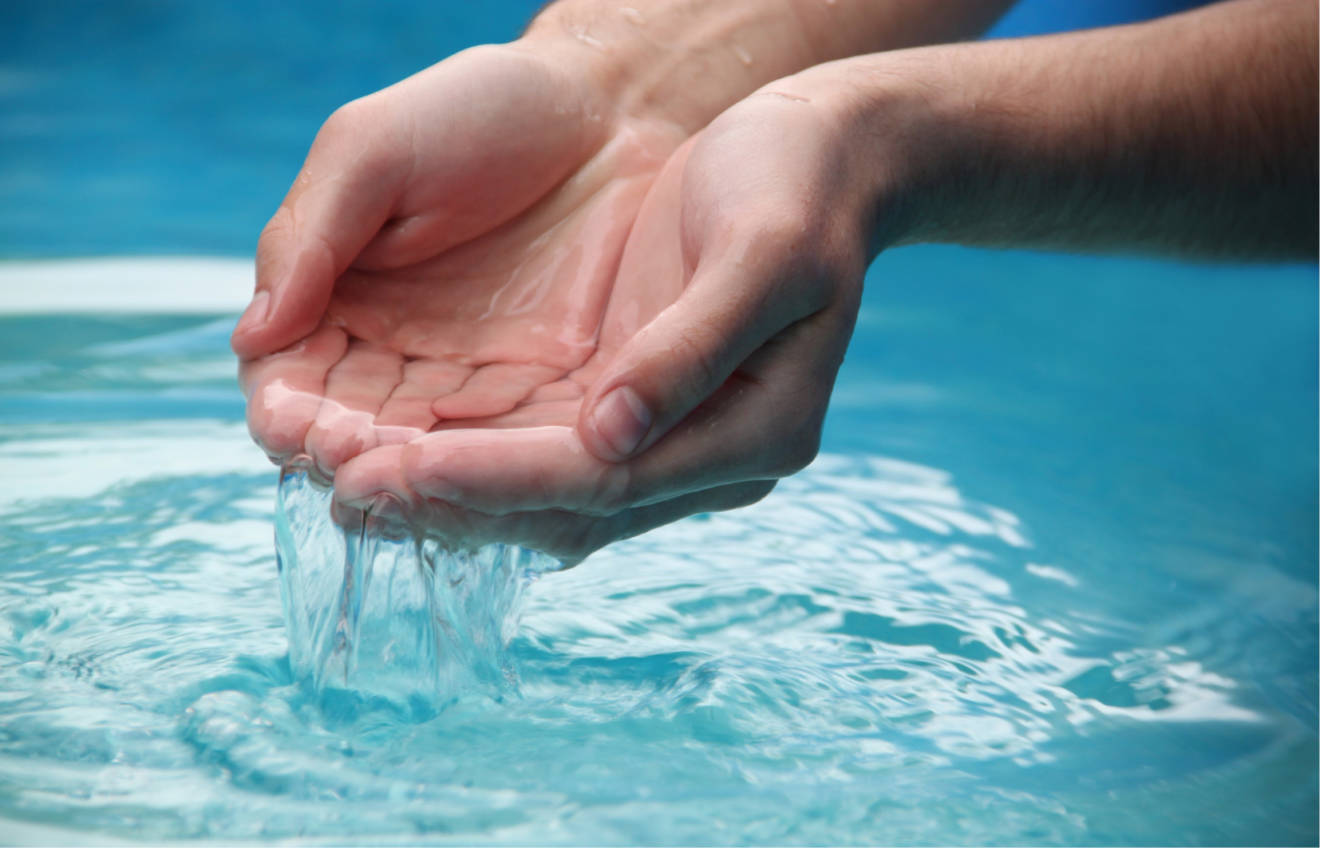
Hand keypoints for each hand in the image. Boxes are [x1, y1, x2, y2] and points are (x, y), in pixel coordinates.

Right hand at [235, 43, 684, 477]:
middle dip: (342, 452)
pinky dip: (484, 471)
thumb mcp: (373, 153)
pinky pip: (504, 446)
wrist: (609, 110)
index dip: (287, 406)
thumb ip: (309, 238)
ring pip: (424, 452)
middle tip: (345, 460)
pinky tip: (473, 481)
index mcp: (338, 298)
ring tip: (397, 479)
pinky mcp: (543, 393)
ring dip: (406, 474)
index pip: (291, 377)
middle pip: (351, 430)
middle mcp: (398, 354)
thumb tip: (251, 336)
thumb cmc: (479, 112)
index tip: (289, 422)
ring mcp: (472, 380)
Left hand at [332, 75, 875, 563]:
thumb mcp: (764, 252)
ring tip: (343, 481)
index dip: (501, 480)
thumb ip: (693, 347)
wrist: (813, 154)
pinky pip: (534, 450)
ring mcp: (664, 439)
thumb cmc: (796, 186)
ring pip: (540, 494)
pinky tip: (393, 446)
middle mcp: (705, 457)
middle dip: (452, 501)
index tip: (404, 469)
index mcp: (754, 432)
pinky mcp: (626, 408)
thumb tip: (611, 436)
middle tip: (343, 490)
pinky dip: (465, 455)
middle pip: (563, 508)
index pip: (605, 482)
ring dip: (446, 491)